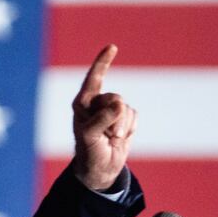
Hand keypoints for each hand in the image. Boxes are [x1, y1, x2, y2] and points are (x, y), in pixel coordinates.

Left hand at [72, 44, 136, 189]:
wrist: (100, 169)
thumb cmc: (88, 151)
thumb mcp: (90, 136)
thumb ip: (102, 119)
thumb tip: (120, 104)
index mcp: (83, 102)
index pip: (94, 78)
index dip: (103, 62)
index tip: (112, 47)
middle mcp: (97, 103)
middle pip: (115, 98)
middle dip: (115, 118)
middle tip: (106, 135)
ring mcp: (112, 110)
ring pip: (126, 108)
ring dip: (122, 127)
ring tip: (110, 138)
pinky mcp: (125, 118)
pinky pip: (135, 116)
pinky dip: (129, 130)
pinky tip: (119, 138)